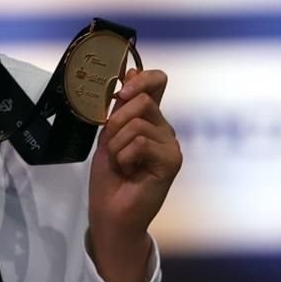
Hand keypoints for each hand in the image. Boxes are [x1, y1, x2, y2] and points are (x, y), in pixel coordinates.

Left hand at [87, 68, 181, 281]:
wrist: (110, 211)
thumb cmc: (109, 176)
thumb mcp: (109, 135)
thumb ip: (120, 107)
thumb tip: (131, 70)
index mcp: (149, 119)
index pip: (157, 81)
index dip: (141, 78)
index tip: (122, 91)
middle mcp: (164, 128)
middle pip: (142, 100)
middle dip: (116, 122)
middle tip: (112, 147)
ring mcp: (170, 145)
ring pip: (137, 123)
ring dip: (117, 145)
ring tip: (122, 164)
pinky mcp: (172, 161)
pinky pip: (141, 143)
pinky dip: (125, 157)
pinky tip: (130, 171)